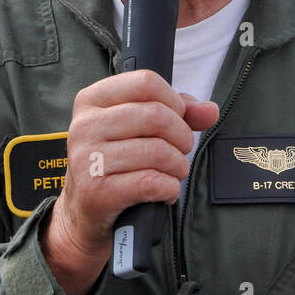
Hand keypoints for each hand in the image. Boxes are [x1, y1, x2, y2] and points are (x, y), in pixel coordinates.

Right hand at [40, 70, 218, 294]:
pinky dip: (169, 188)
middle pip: (156, 116)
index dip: (174, 101)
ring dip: (178, 166)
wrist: (84, 212)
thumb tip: (210, 111)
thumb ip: (177, 112)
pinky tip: (164, 190)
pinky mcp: (97, 192)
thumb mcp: (137, 127)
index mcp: (91, 99)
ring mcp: (88, 159)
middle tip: (181, 150)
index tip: (178, 117)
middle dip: (181, 136)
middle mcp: (85, 126)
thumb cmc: (116, 161)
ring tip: (173, 172)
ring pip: (158, 152)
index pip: (146, 82)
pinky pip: (152, 183)